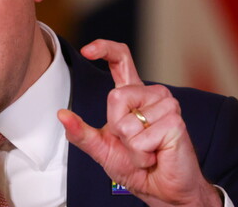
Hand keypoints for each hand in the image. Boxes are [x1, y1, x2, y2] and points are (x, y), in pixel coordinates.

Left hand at [57, 40, 220, 205]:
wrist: (162, 190)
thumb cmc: (135, 167)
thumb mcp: (101, 148)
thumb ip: (81, 133)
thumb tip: (61, 115)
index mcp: (133, 94)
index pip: (121, 59)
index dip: (105, 48)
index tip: (87, 50)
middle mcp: (152, 95)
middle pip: (116, 96)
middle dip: (116, 126)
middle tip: (133, 143)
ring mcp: (167, 106)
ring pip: (128, 121)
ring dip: (131, 145)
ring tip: (148, 149)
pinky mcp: (175, 123)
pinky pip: (141, 138)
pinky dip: (142, 153)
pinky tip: (156, 154)